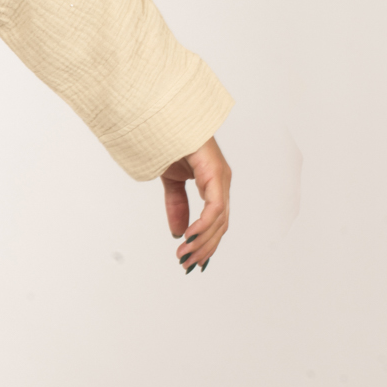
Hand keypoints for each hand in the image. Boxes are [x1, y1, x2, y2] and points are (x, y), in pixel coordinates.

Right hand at [161, 136, 230, 272]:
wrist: (165, 120)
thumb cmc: (171, 143)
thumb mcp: (171, 182)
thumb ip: (176, 206)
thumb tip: (178, 233)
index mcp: (214, 185)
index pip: (215, 222)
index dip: (205, 244)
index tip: (190, 261)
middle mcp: (222, 183)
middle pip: (220, 226)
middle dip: (204, 249)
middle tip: (187, 265)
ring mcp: (221, 178)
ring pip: (220, 221)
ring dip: (202, 242)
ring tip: (185, 256)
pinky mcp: (216, 173)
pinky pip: (214, 208)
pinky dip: (203, 225)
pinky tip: (189, 237)